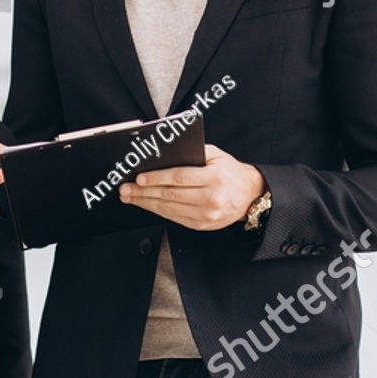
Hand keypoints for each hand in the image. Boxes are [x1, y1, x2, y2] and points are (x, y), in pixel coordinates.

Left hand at [118, 144, 263, 230]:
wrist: (250, 195)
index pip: (179, 178)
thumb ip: (193, 153)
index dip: (156, 178)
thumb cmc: (230, 172)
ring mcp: (206, 215)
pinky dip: (158, 211)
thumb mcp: (216, 155)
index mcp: (214, 178)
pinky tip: (146, 204)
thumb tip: (163, 154)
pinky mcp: (201, 225)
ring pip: (169, 209)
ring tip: (130, 197)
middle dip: (144, 192)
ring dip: (146, 203)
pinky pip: (174, 218)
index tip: (139, 177)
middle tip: (126, 189)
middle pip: (170, 195)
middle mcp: (211, 198)